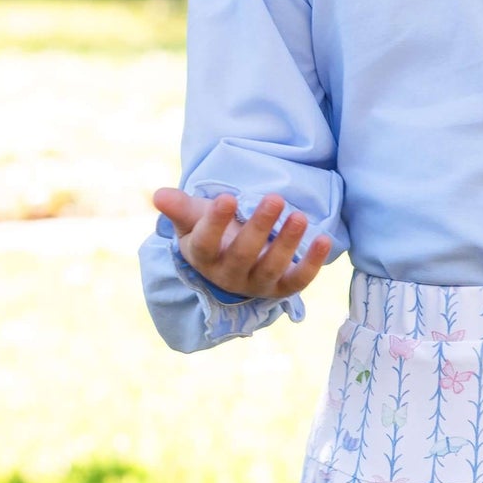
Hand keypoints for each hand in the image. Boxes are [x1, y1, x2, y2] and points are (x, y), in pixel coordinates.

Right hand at [153, 186, 333, 300]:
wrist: (232, 256)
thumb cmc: (211, 230)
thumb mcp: (193, 217)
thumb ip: (180, 207)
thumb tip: (158, 195)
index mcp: (203, 257)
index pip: (205, 243)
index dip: (215, 223)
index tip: (227, 198)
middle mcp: (229, 275)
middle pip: (242, 255)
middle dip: (259, 227)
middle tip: (275, 198)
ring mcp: (257, 283)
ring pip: (271, 268)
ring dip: (288, 243)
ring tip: (299, 216)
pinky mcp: (282, 287)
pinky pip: (298, 280)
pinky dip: (312, 262)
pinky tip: (324, 239)